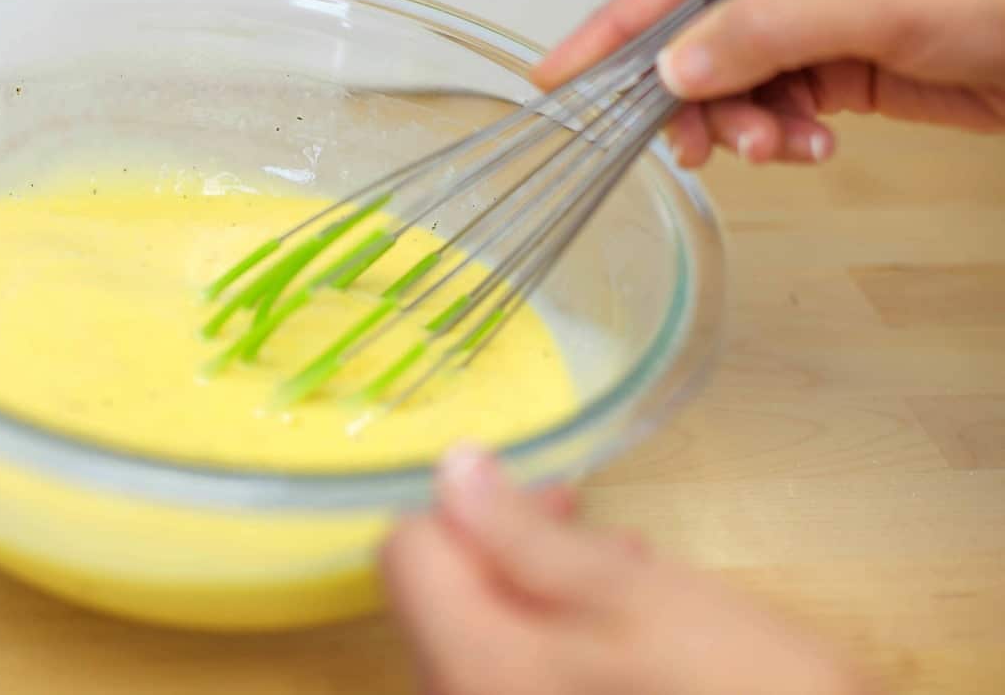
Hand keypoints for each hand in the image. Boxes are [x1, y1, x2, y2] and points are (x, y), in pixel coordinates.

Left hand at [380, 447, 874, 694]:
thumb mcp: (633, 595)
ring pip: (481, 642)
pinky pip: (510, 683)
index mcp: (469, 665)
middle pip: (443, 602)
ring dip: (538, 596)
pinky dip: (552, 648)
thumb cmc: (733, 692)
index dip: (464, 509)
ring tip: (627, 578)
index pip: (407, 553)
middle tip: (596, 530)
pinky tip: (624, 639)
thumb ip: (524, 534)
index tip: (540, 498)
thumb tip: (452, 468)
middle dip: (509, 551)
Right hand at [531, 0, 1004, 168]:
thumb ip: (773, 26)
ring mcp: (817, 17)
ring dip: (745, 125)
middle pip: (698, 39)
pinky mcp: (838, 65)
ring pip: (733, 82)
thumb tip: (678, 62)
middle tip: (701, 143)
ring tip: (782, 145)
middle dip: (695, 98)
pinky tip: (813, 143)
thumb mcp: (884, 1)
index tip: (560, 74)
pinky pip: (774, 105)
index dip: (613, 28)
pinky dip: (782, 135)